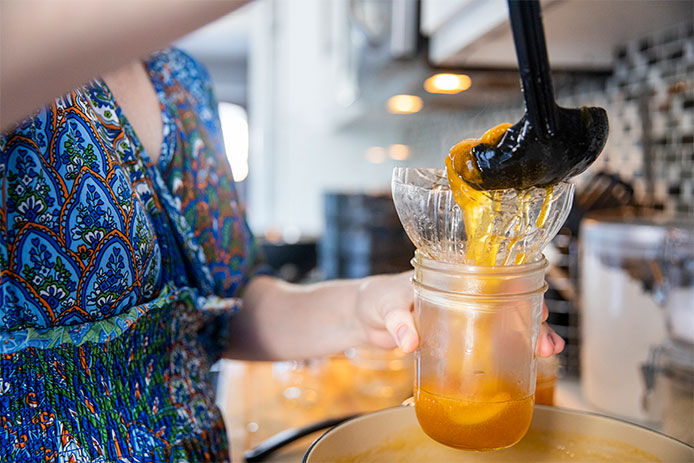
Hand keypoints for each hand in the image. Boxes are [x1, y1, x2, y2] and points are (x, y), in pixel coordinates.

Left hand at [354, 272, 563, 357]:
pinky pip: (484, 343)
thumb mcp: (385, 305)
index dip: (521, 287)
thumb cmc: (374, 299)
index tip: (538, 306)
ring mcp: (460, 316)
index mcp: (449, 274)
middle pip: (507, 301)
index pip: (494, 274)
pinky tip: (523, 364)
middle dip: (533, 318)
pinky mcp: (453, 338)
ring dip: (525, 336)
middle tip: (546, 342)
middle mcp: (461, 292)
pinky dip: (504, 352)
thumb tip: (410, 341)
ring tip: (545, 354)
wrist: (360, 318)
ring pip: (502, 322)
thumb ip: (397, 321)